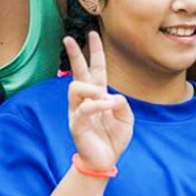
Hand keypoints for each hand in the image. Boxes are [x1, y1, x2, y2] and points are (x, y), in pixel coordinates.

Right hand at [65, 32, 133, 171]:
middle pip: (78, 72)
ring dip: (90, 88)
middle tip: (68, 38)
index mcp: (98, 95)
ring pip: (75, 87)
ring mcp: (78, 111)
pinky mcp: (76, 124)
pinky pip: (83, 109)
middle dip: (74, 54)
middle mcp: (85, 100)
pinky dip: (97, 105)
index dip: (95, 51)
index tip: (93, 33)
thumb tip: (111, 96)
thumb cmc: (113, 139)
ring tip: (101, 96)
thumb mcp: (127, 120)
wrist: (104, 162)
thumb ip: (123, 106)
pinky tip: (106, 107)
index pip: (95, 68)